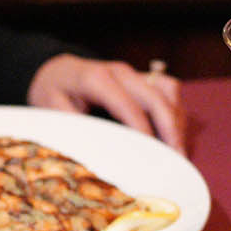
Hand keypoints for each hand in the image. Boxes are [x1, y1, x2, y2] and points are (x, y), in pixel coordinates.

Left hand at [27, 54, 185, 150]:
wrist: (57, 70)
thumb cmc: (54, 91)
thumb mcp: (51, 109)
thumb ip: (73, 127)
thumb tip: (94, 151)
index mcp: (96, 78)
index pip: (127, 105)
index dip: (142, 131)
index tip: (152, 157)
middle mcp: (121, 72)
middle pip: (156, 97)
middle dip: (170, 129)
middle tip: (178, 160)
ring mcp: (135, 74)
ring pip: (168, 93)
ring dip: (177, 123)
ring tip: (179, 153)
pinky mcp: (144, 79)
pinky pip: (169, 92)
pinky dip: (176, 114)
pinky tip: (174, 138)